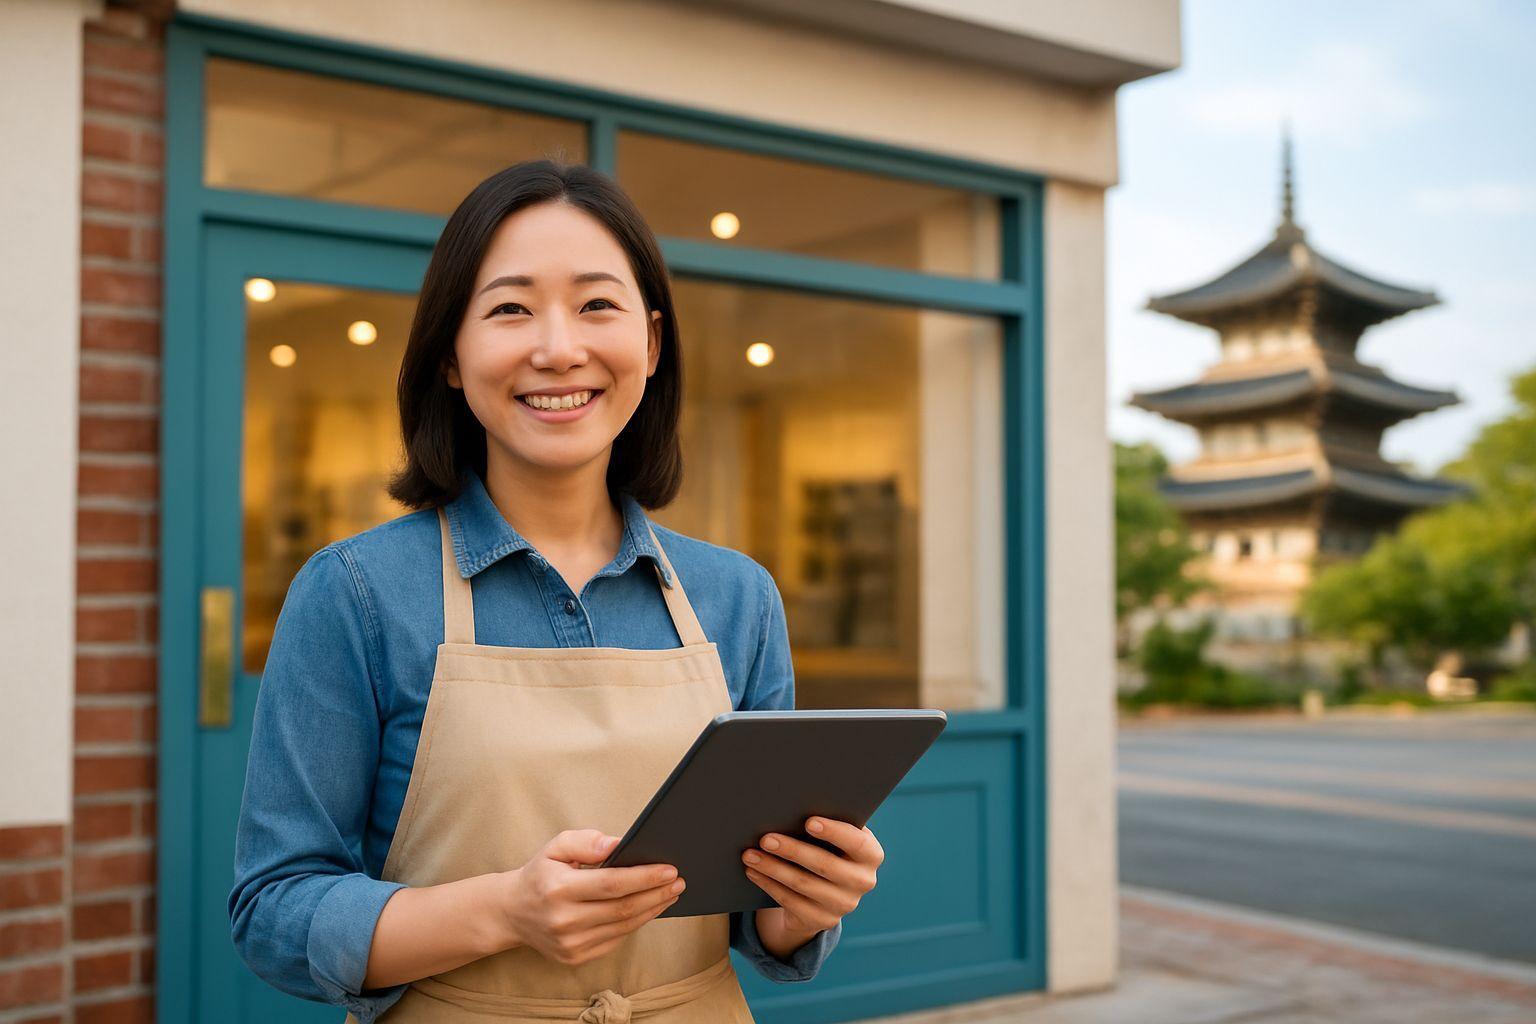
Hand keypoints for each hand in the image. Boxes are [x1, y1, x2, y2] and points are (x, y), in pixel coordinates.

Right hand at [502, 829, 684, 965]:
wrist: (512, 912)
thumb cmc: (541, 874)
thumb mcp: (556, 846)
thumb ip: (586, 841)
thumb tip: (619, 844)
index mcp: (558, 889)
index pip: (612, 884)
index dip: (644, 877)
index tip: (670, 869)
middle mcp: (564, 920)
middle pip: (623, 908)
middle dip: (656, 894)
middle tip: (679, 881)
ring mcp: (570, 943)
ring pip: (623, 927)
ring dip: (652, 910)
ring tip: (671, 893)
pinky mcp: (575, 957)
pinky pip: (615, 939)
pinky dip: (636, 923)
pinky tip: (649, 908)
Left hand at [741, 817, 881, 938]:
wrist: (826, 891)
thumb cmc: (828, 847)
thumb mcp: (835, 837)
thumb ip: (827, 823)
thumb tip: (791, 805)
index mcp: (871, 855)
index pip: (857, 843)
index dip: (834, 832)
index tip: (809, 821)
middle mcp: (863, 881)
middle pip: (825, 865)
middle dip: (792, 850)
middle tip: (765, 838)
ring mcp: (844, 905)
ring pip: (803, 884)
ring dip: (773, 868)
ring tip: (750, 854)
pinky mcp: (823, 920)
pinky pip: (791, 902)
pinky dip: (769, 885)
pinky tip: (754, 872)